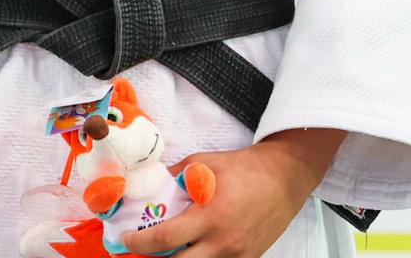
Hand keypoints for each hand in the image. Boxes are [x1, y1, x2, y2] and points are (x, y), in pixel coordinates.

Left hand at [118, 139, 317, 257]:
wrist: (283, 178)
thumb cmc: (244, 168)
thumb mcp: (205, 162)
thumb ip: (177, 176)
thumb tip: (151, 185)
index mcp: (210, 216)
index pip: (166, 240)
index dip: (141, 243)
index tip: (127, 239)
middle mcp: (223, 243)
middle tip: (144, 247)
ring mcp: (236, 256)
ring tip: (169, 246)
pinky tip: (195, 247)